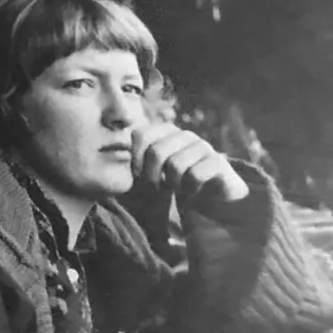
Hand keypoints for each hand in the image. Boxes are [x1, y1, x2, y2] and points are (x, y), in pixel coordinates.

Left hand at [131, 121, 249, 214]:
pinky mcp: (218, 162)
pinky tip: (192, 191)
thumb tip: (114, 157)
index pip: (140, 134)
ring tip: (177, 189)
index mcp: (164, 133)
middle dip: (152, 177)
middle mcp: (183, 135)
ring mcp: (202, 146)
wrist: (213, 199)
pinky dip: (190, 189)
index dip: (135, 158)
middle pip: (156, 152)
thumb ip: (134, 166)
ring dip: (172, 184)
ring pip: (176, 164)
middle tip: (158, 189)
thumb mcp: (151, 175)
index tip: (138, 177)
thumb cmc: (175, 186)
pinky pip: (195, 175)